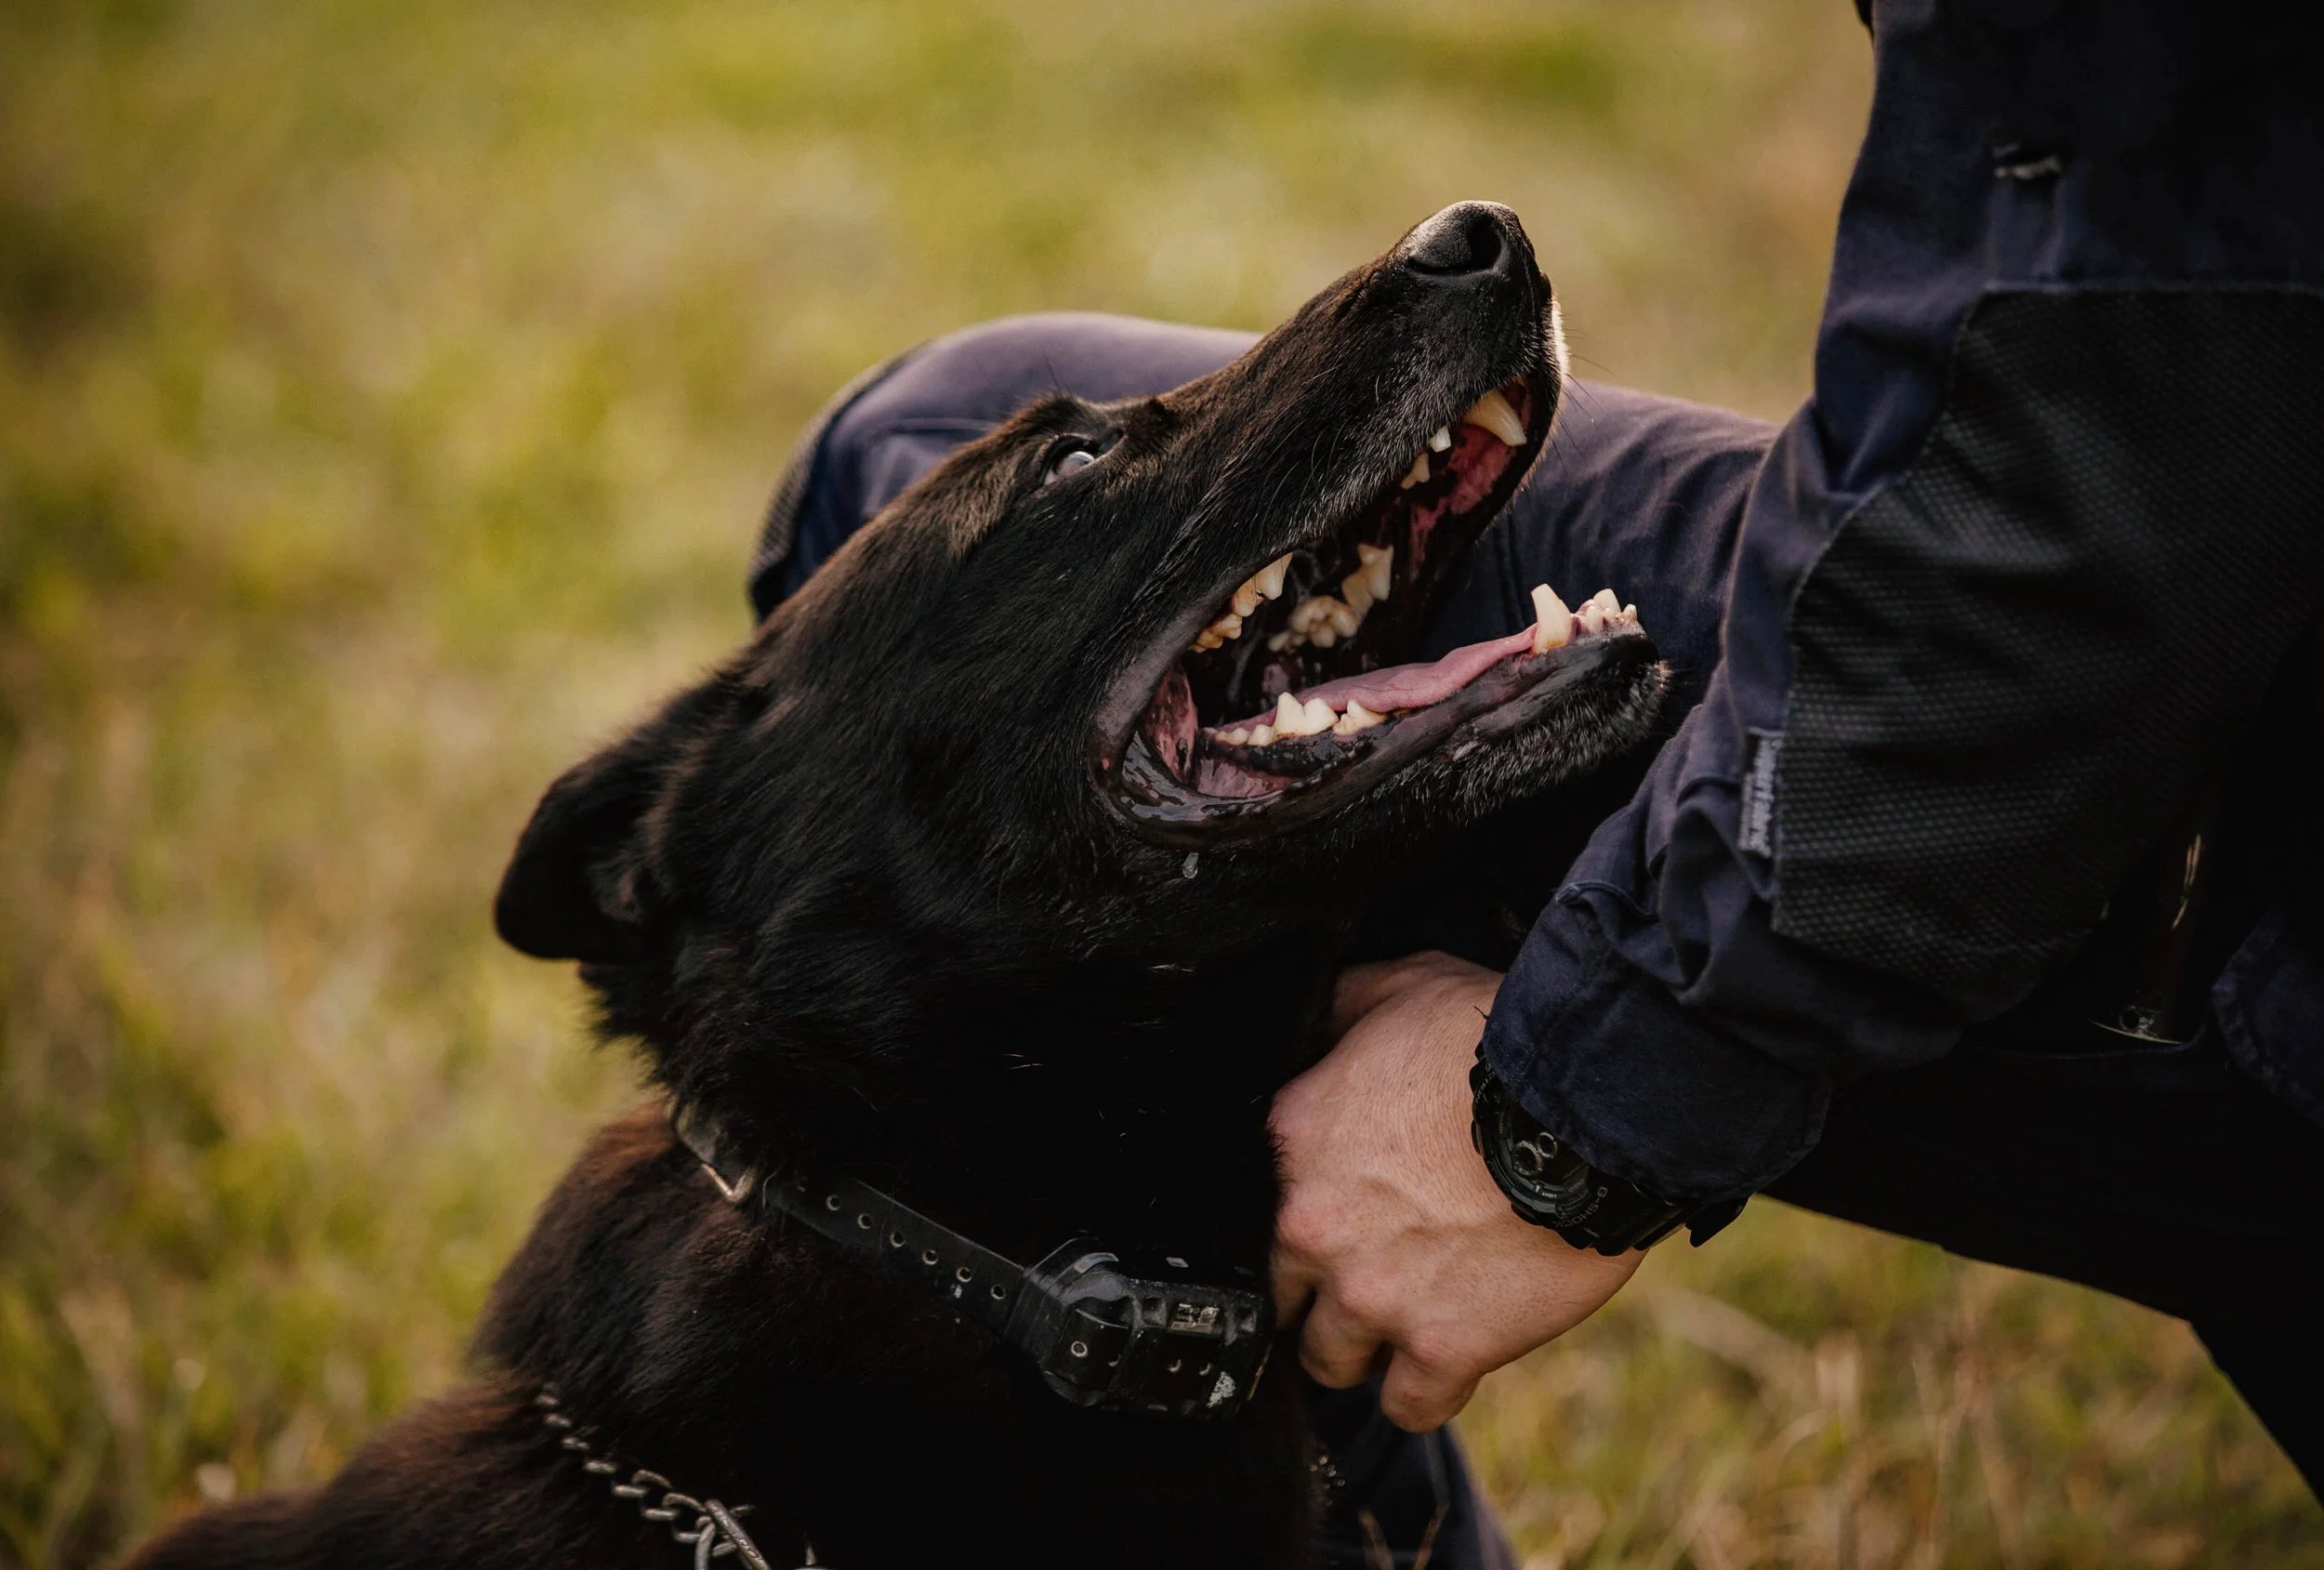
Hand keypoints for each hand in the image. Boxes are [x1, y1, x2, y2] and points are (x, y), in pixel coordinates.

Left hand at [1270, 951, 1642, 1430]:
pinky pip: (1410, 1405)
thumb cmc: (1499, 1039)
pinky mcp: (1443, 1347)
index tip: (1345, 1206)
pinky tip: (1446, 1362)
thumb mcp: (1404, 984)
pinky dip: (1425, 1391)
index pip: (1265, 1199)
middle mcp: (1315, 1225)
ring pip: (1331, 1358)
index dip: (1310, 1204)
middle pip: (1284, 1292)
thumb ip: (1346, 1006)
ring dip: (1364, 1345)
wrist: (1588, 1104)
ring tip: (1406, 1320)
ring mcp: (1375, 1294)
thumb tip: (1324, 1016)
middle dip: (1322, 1286)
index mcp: (1295, 1139)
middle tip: (1374, 1270)